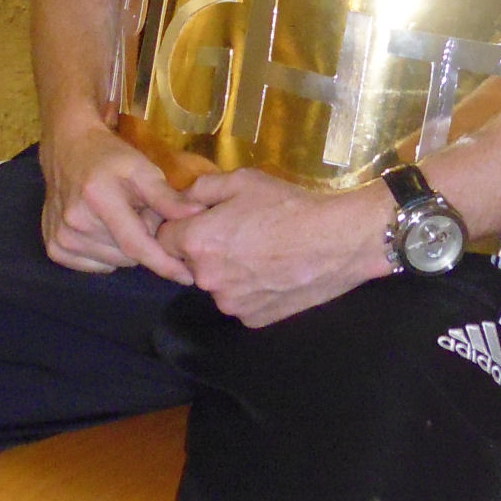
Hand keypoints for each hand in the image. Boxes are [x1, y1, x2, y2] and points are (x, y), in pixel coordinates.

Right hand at [39, 117, 198, 281]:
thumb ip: (167, 197)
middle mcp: (75, 223)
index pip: (136, 244)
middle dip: (142, 242)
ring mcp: (61, 237)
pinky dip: (105, 253)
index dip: (164, 263)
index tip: (187, 276)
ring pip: (113, 263)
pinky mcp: (53, 247)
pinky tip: (101, 228)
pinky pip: (94, 265)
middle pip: (127, 256)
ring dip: (123, 248)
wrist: (67, 148)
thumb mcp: (142, 169)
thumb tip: (198, 215)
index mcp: (98, 199)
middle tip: (139, 215)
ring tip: (119, 218)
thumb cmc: (109, 157)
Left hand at [162, 168, 388, 326]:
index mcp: (197, 242)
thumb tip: (183, 200)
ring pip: (217, 284)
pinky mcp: (252, 319)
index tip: (204, 220)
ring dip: (229, 271)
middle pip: (191, 263)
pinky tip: (274, 272)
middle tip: (241, 233)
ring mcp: (230, 303)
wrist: (336, 241)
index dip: (182, 226)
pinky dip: (251, 290)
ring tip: (263, 253)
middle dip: (207, 249)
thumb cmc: (288, 205)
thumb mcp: (242, 180)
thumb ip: (201, 188)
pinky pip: (241, 302)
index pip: (164, 238)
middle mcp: (206, 279)